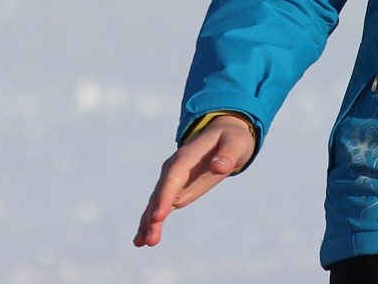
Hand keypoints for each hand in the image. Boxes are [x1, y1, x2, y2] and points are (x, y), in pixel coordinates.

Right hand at [134, 114, 255, 247]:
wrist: (222, 135)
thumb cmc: (231, 138)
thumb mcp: (236, 143)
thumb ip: (228, 155)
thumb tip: (219, 167)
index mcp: (186, 157)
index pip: (173, 177)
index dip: (164, 196)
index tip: (158, 216)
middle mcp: (174, 169)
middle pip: (160, 193)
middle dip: (154, 215)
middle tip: (150, 238)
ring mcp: (173, 181)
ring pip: (156, 203)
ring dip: (148, 222)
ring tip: (141, 243)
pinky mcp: (176, 192)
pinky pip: (160, 208)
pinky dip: (151, 223)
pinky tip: (143, 239)